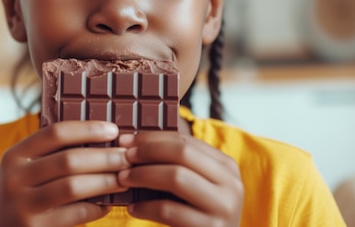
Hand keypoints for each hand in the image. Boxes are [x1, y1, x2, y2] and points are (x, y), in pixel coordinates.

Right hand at [0, 120, 130, 226]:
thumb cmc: (22, 196)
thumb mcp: (24, 170)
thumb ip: (51, 154)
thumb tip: (103, 139)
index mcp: (14, 155)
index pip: (55, 133)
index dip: (87, 129)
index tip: (113, 130)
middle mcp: (15, 178)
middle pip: (68, 160)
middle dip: (104, 157)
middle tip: (128, 157)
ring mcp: (23, 205)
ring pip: (73, 187)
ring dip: (105, 181)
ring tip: (124, 179)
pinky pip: (76, 214)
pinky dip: (97, 207)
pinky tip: (108, 204)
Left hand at [117, 131, 243, 226]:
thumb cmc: (197, 216)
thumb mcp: (196, 186)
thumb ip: (177, 165)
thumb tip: (134, 143)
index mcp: (227, 166)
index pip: (186, 140)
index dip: (152, 137)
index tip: (126, 140)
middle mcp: (231, 184)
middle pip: (183, 153)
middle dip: (148, 151)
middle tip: (124, 157)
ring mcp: (223, 207)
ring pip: (176, 177)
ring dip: (143, 175)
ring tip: (123, 179)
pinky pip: (169, 210)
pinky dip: (146, 207)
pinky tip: (133, 207)